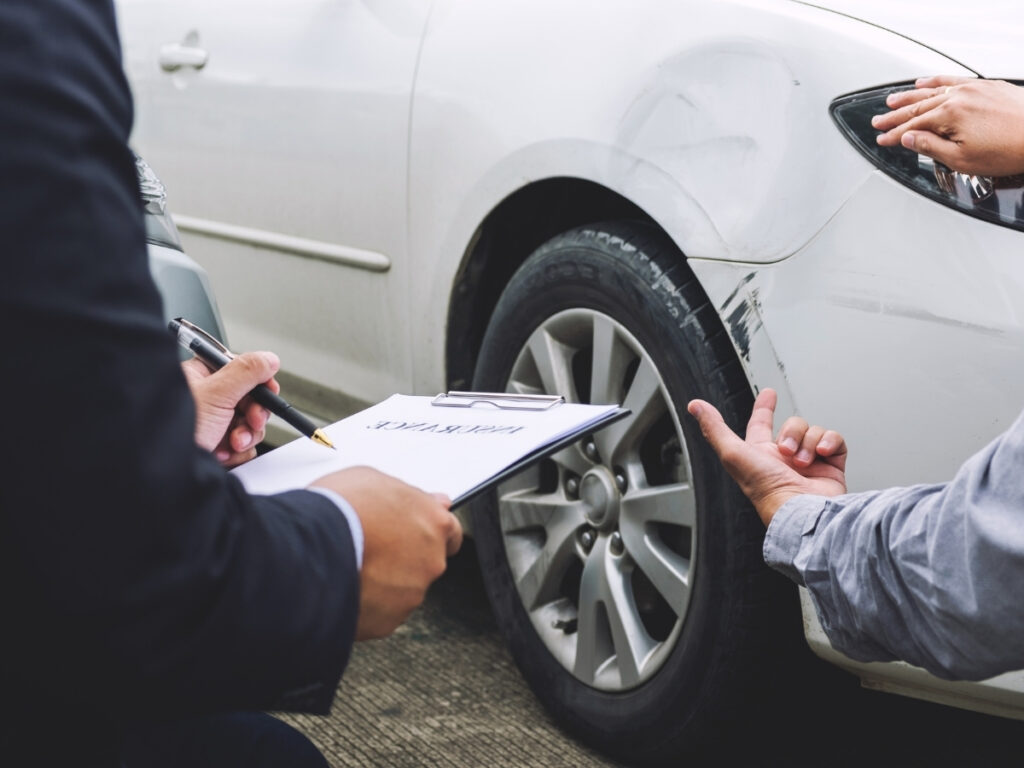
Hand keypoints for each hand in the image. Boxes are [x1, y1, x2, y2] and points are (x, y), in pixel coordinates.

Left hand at [181, 351, 280, 466]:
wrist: (164, 472)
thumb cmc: (173, 430)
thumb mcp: (216, 394)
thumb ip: (246, 372)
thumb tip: (269, 358)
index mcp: (201, 377)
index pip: (241, 370)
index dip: (259, 382)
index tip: (269, 392)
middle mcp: (208, 399)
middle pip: (250, 399)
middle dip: (252, 415)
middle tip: (251, 421)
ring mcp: (213, 424)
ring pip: (249, 424)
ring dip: (246, 435)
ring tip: (231, 443)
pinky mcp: (217, 446)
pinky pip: (243, 446)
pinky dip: (238, 452)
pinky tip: (223, 453)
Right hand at [310, 466, 462, 639]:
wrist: (312, 548)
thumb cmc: (341, 508)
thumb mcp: (374, 479)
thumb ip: (408, 495)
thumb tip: (426, 500)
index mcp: (434, 523)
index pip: (451, 532)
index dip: (430, 533)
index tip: (419, 534)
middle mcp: (431, 561)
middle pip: (425, 562)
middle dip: (403, 558)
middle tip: (372, 548)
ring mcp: (411, 593)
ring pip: (401, 589)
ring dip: (383, 581)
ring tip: (351, 566)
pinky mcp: (389, 621)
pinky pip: (380, 612)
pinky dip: (366, 604)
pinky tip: (345, 586)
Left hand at [687, 389, 846, 525]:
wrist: (801, 510)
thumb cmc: (765, 489)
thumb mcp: (733, 454)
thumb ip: (715, 428)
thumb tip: (695, 407)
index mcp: (761, 455)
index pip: (761, 424)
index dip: (764, 408)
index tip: (769, 394)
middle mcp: (785, 458)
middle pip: (792, 424)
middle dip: (790, 432)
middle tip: (786, 451)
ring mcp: (810, 463)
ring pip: (812, 430)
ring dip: (807, 441)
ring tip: (802, 462)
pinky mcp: (831, 467)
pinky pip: (834, 440)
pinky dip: (829, 442)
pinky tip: (821, 454)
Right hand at [873, 76, 1023, 176]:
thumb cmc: (1009, 150)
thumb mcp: (961, 159)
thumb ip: (930, 147)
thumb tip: (908, 139)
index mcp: (949, 116)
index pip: (912, 127)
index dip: (893, 136)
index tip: (882, 140)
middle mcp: (959, 97)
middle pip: (917, 106)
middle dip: (894, 116)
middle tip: (879, 121)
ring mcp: (974, 88)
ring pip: (932, 90)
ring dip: (909, 96)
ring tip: (892, 100)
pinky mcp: (987, 85)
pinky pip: (952, 80)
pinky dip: (935, 81)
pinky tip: (925, 82)